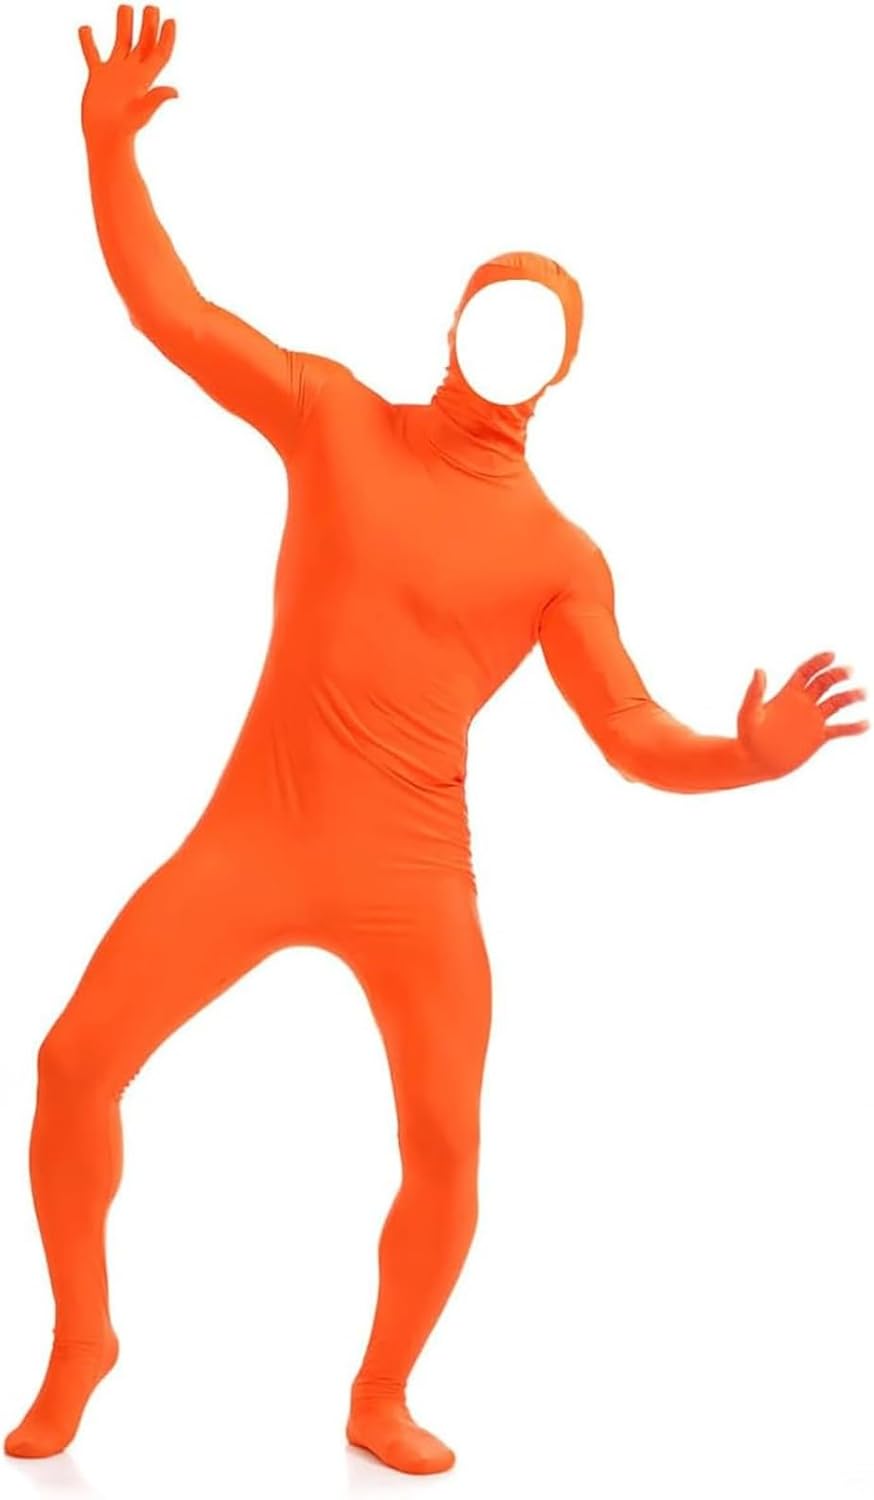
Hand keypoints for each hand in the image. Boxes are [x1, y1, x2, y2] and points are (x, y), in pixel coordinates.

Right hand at [79, 4, 176, 142]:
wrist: (105, 138)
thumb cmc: (124, 129)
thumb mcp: (142, 112)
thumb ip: (156, 98)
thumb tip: (175, 92)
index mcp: (144, 78)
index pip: (159, 53)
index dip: (166, 37)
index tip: (170, 20)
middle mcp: (131, 72)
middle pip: (143, 43)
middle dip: (148, 25)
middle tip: (152, 7)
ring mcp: (114, 73)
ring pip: (120, 43)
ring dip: (123, 25)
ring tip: (125, 7)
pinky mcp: (97, 77)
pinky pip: (93, 54)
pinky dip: (88, 41)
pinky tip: (85, 28)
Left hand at [737, 650, 868, 777]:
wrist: (755, 762)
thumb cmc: (747, 737)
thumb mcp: (749, 713)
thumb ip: (754, 692)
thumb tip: (759, 670)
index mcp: (788, 693)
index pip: (807, 671)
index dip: (818, 661)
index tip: (831, 655)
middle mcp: (804, 703)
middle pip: (825, 682)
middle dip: (837, 675)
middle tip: (848, 672)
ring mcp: (813, 719)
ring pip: (837, 703)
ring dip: (850, 696)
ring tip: (862, 693)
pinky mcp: (819, 737)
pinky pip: (840, 729)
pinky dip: (853, 727)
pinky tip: (865, 724)